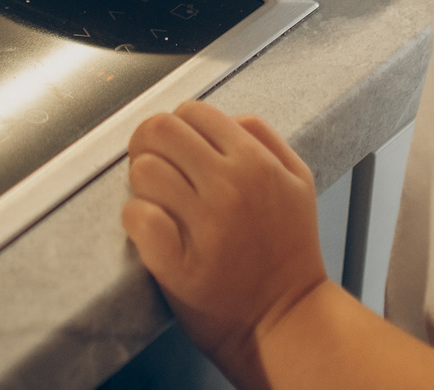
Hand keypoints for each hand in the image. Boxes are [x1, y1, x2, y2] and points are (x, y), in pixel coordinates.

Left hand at [122, 102, 326, 380]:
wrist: (287, 321)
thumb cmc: (288, 252)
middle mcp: (231, 187)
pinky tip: (152, 230)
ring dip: (143, 183)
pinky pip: (137, 216)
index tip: (178, 150)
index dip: (179, 127)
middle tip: (158, 169)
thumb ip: (263, 137)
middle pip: (160, 130)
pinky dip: (136, 219)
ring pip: (144, 169)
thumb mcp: (297, 182)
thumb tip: (223, 117)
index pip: (193, 111)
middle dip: (150, 144)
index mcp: (256, 163)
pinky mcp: (179, 263)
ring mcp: (205, 225)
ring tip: (159, 202)